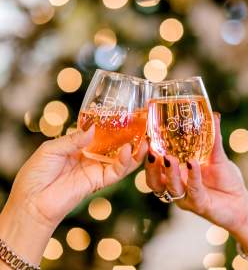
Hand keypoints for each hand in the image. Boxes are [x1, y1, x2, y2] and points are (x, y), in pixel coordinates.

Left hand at [0, 126, 146, 263]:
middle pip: (113, 146)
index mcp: (77, 147)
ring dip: (133, 150)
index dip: (110, 127)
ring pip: (120, 159)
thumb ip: (74, 139)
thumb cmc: (36, 174)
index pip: (99, 134)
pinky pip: (116, 171)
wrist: (32, 203)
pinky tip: (129, 150)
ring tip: (144, 140)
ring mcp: (95, 169)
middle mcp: (89, 157)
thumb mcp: (51, 149)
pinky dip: (125, 162)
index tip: (122, 116)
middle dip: (127, 137)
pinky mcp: (98, 181)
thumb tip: (93, 129)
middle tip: (140, 127)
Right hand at [145, 114, 247, 234]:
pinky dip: (192, 176)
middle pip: (154, 181)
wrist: (241, 202)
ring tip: (169, 159)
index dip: (148, 156)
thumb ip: (213, 138)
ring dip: (169, 173)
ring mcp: (186, 198)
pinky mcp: (199, 205)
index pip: (155, 167)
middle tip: (152, 151)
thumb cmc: (225, 179)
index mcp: (176, 175)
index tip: (147, 139)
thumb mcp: (217, 156)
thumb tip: (215, 115)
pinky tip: (192, 163)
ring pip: (170, 187)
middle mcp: (176, 187)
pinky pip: (193, 191)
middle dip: (151, 167)